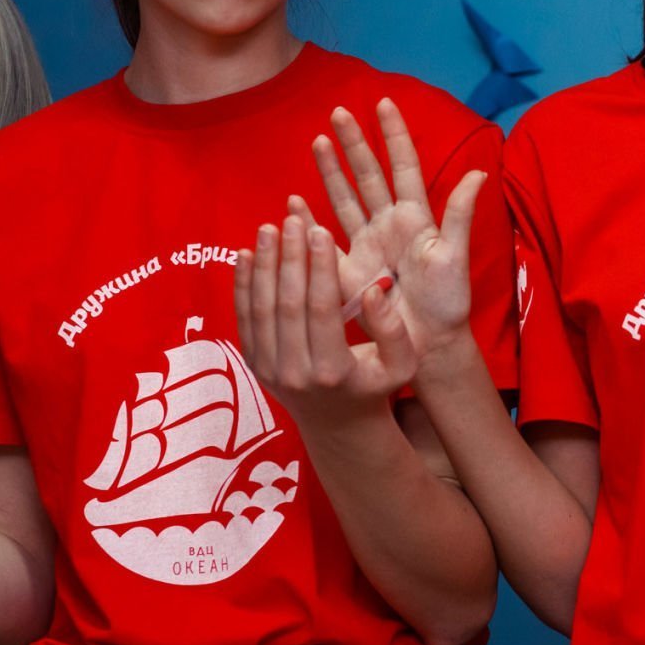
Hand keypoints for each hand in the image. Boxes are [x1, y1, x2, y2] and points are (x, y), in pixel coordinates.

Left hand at [235, 214, 419, 424]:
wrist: (338, 423)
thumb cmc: (375, 386)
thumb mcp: (402, 365)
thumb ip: (393, 329)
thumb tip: (370, 293)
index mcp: (333, 370)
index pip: (321, 309)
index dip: (319, 268)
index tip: (321, 231)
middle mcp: (295, 372)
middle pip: (287, 304)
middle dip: (289, 258)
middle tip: (292, 221)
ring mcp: (268, 369)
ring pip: (261, 308)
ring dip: (263, 265)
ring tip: (270, 228)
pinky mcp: (253, 363)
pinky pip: (244, 318)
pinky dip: (242, 285)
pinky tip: (247, 254)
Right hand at [293, 99, 486, 354]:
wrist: (427, 344)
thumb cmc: (447, 302)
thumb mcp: (455, 256)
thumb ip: (461, 215)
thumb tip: (480, 173)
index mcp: (417, 218)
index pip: (404, 166)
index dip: (394, 135)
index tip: (383, 103)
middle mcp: (390, 224)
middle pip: (369, 175)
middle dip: (355, 143)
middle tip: (337, 111)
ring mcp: (368, 244)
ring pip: (346, 198)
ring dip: (331, 171)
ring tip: (318, 141)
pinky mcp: (348, 269)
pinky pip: (325, 238)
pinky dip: (308, 219)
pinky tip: (292, 202)